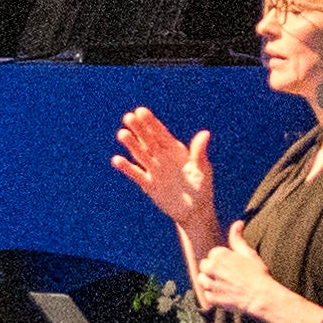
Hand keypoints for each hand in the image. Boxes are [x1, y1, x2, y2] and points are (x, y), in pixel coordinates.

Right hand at [110, 109, 217, 254]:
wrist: (195, 211)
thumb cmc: (202, 188)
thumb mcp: (204, 170)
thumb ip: (199, 153)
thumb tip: (205, 133)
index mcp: (176, 151)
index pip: (161, 134)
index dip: (151, 123)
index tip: (141, 111)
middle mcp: (162, 157)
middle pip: (148, 141)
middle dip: (139, 129)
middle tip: (128, 117)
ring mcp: (154, 170)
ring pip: (140, 155)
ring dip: (131, 144)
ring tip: (122, 134)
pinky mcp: (149, 185)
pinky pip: (136, 174)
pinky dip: (127, 168)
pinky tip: (117, 160)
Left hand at [191, 236, 301, 322]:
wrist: (261, 296)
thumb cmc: (257, 274)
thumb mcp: (249, 253)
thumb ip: (238, 239)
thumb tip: (237, 223)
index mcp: (219, 255)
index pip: (212, 254)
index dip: (221, 260)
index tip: (231, 265)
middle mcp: (212, 268)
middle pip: (204, 266)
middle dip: (213, 270)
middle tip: (226, 275)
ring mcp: (211, 283)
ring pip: (202, 280)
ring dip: (210, 281)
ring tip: (224, 284)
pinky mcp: (212, 297)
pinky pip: (207, 294)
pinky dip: (214, 295)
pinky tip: (225, 293)